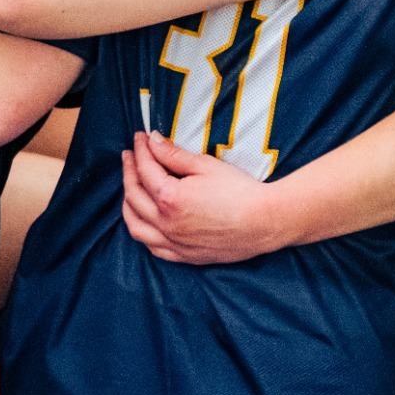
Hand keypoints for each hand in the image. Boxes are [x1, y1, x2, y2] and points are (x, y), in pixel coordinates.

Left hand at [120, 131, 285, 263]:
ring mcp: (173, 242)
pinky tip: (145, 222)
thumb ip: (174, 154)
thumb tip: (152, 141)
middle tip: (130, 156)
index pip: (145, 169)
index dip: (141, 150)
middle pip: (134, 195)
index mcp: (169, 198)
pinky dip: (143, 232)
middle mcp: (165, 223)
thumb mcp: (207, 166)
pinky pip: (152, 247)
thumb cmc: (240, 192)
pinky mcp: (184, 256)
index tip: (140, 138)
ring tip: (130, 188)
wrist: (265, 222)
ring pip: (136, 226)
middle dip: (129, 172)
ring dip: (128, 204)